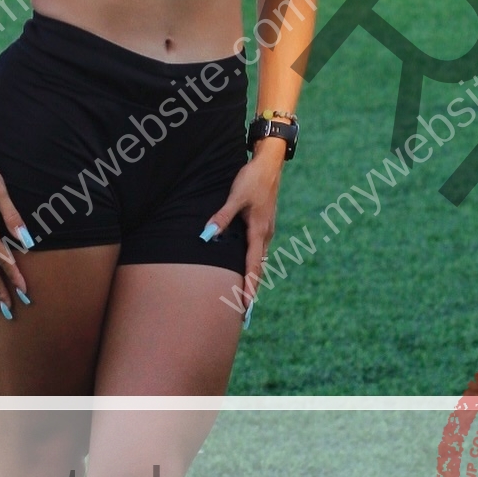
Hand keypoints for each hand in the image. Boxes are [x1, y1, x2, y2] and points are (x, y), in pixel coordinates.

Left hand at [202, 142, 285, 318]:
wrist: (269, 164)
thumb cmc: (252, 179)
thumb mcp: (235, 197)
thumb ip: (222, 217)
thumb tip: (207, 236)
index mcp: (259, 231)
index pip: (253, 266)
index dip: (249, 287)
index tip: (246, 306)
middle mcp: (266, 234)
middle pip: (258, 268)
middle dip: (252, 289)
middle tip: (245, 312)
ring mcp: (266, 230)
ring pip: (259, 260)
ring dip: (253, 278)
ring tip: (246, 297)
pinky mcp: (263, 224)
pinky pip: (258, 250)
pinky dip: (253, 264)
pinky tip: (248, 269)